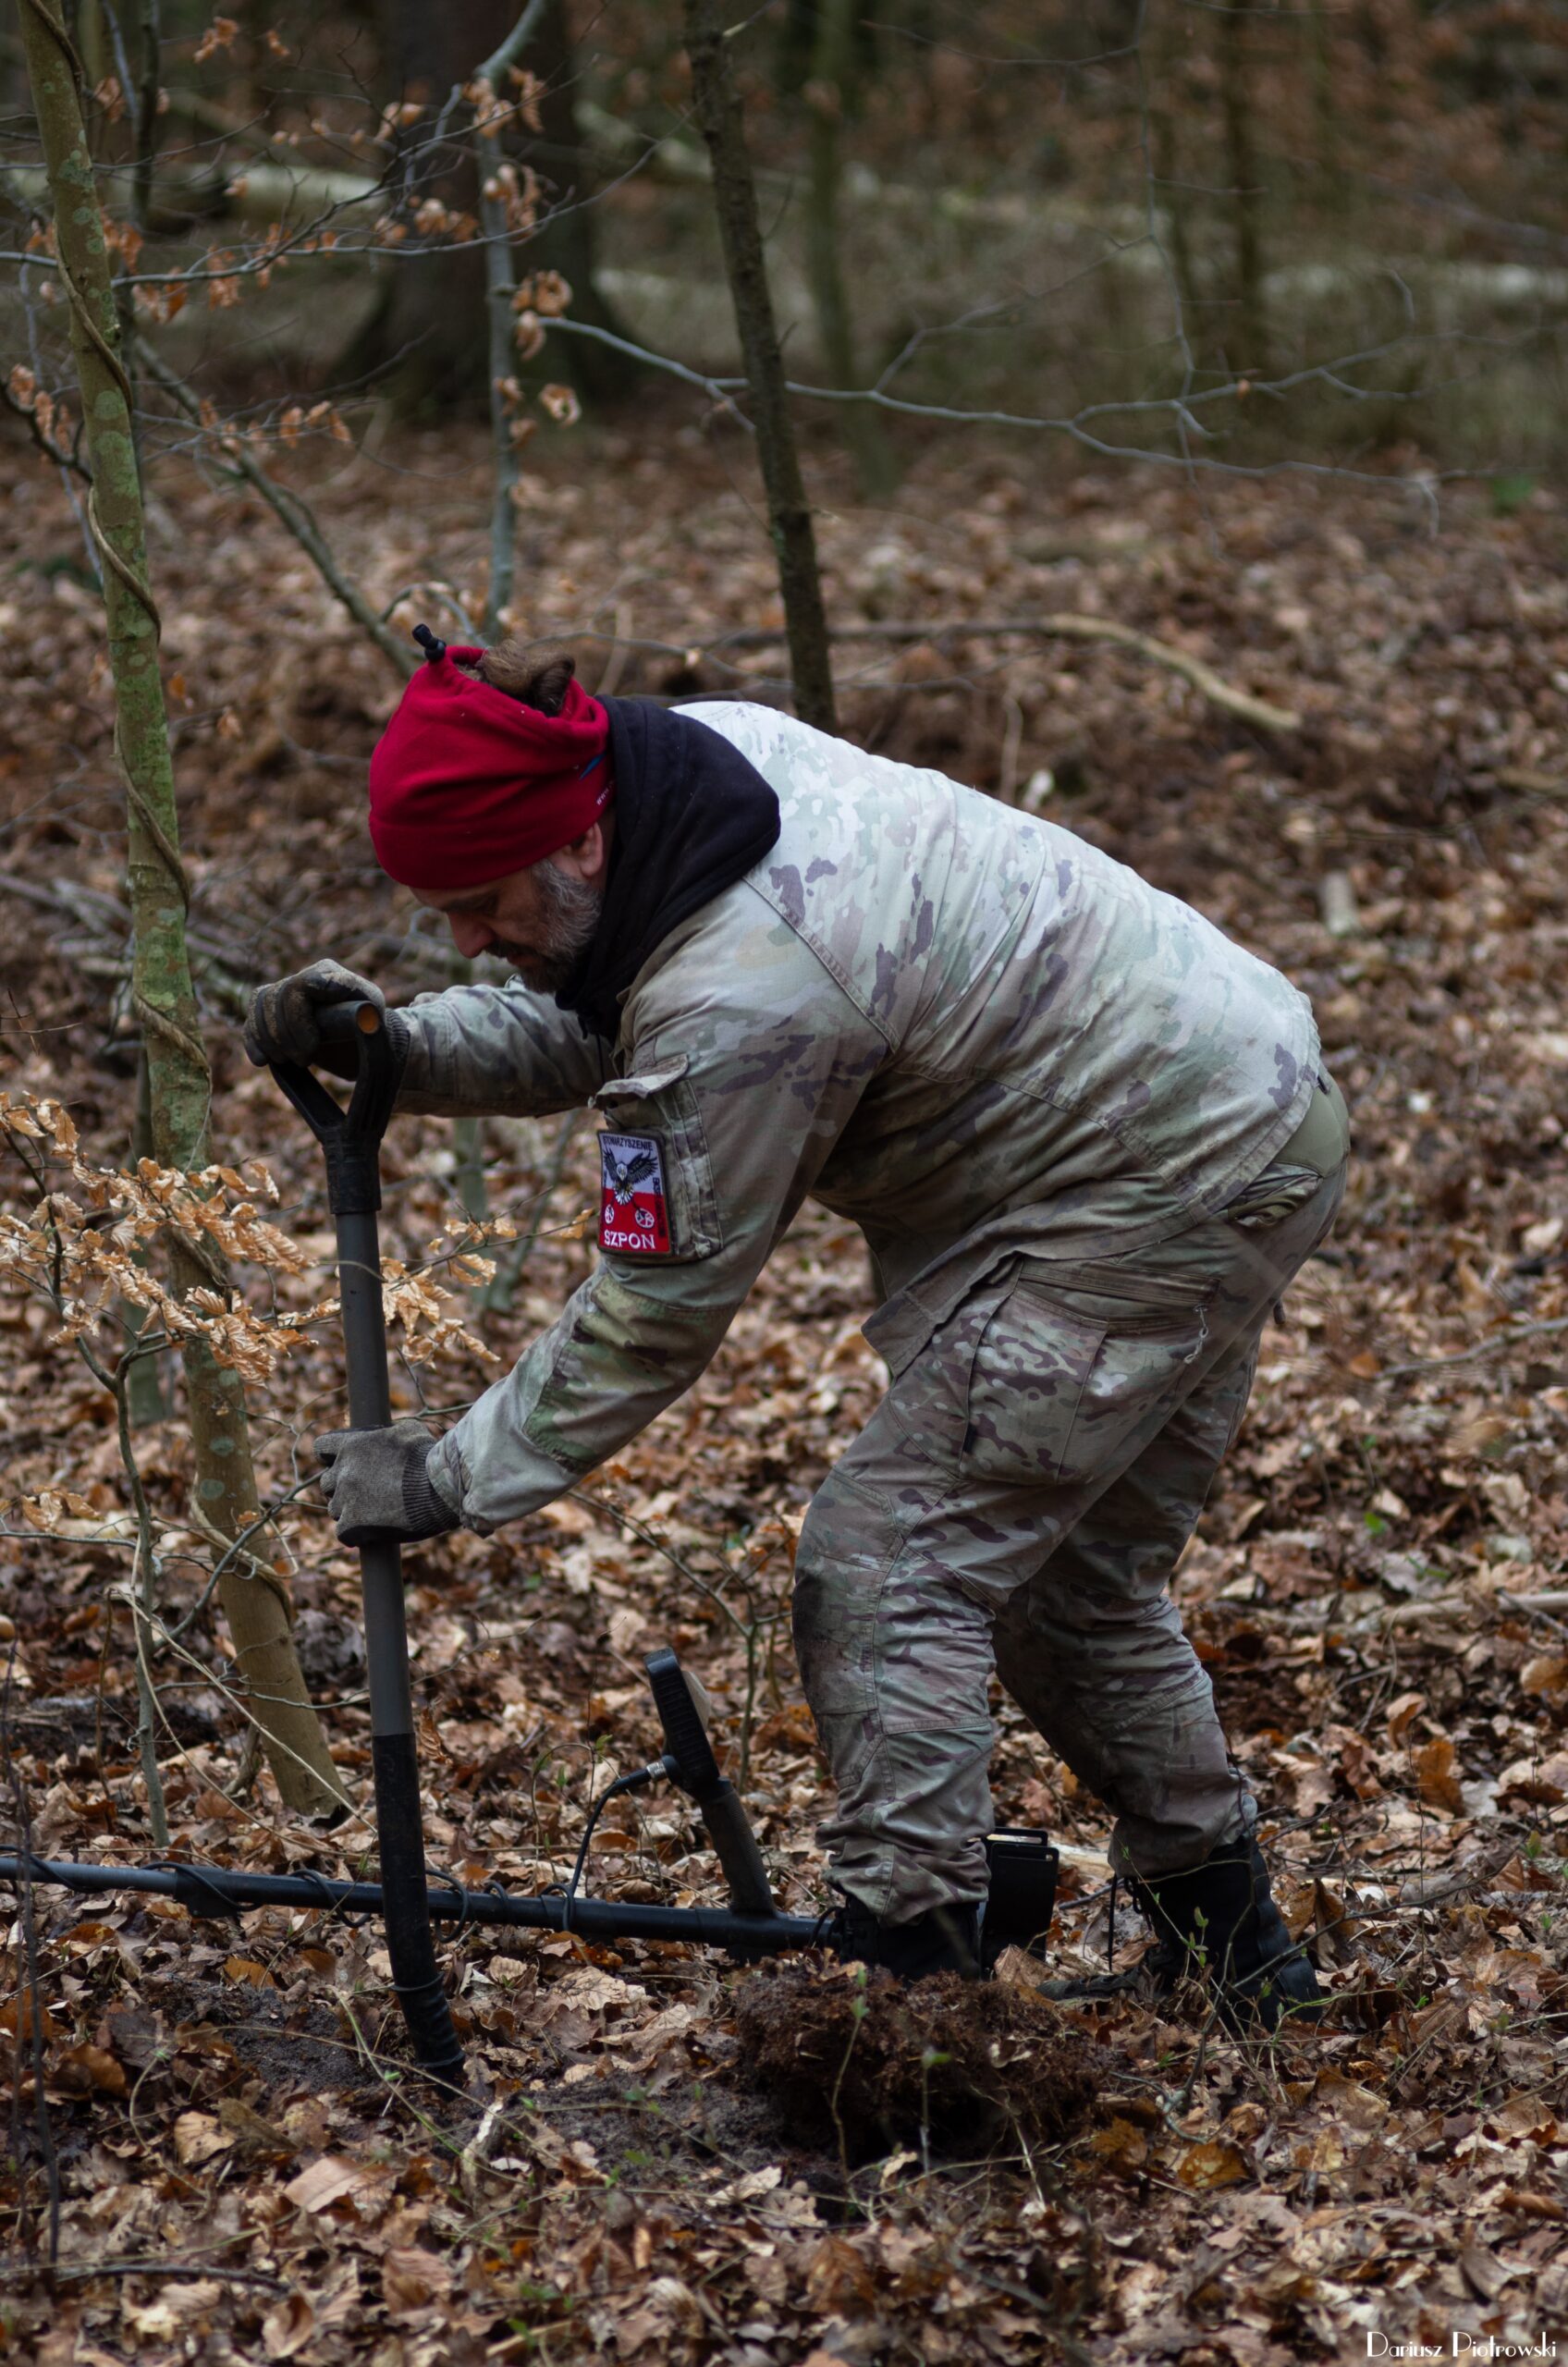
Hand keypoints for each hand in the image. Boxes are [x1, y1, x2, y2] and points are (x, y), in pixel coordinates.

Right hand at [244, 960, 389, 1071]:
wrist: (359, 1043)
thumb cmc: (370, 1030)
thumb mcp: (374, 1019)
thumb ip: (363, 1010)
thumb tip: (348, 1003)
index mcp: (328, 973)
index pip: (300, 985)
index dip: (298, 1019)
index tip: (312, 1048)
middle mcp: (304, 977)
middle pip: (276, 998)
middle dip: (285, 1035)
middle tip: (304, 1060)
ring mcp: (286, 992)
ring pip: (261, 1005)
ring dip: (269, 1039)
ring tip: (287, 1061)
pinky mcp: (273, 1011)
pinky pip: (252, 1017)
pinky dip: (253, 1039)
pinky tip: (261, 1061)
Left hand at [316, 1418, 460, 1546]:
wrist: (438, 1490)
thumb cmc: (428, 1458)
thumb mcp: (409, 1432)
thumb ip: (388, 1433)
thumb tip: (387, 1435)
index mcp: (352, 1445)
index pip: (321, 1448)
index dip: (330, 1458)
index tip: (341, 1464)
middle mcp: (343, 1471)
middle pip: (327, 1483)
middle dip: (342, 1487)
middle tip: (365, 1493)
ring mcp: (346, 1499)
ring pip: (334, 1509)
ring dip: (349, 1511)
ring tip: (374, 1514)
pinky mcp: (352, 1525)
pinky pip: (342, 1533)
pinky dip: (356, 1534)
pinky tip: (372, 1533)